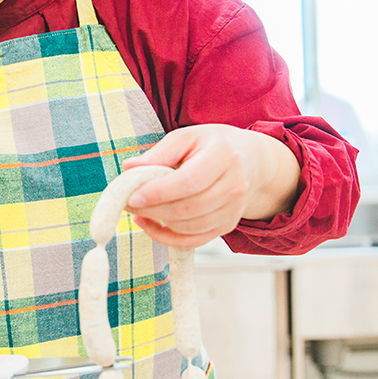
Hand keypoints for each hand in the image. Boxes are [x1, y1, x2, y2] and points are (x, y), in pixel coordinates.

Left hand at [120, 124, 299, 248]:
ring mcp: (233, 209)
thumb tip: (129, 168)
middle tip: (126, 203)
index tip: (132, 196)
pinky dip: (167, 237)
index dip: (159, 192)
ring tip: (136, 211)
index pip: (189, 181)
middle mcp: (235, 185)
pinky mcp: (227, 226)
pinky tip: (149, 224)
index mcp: (224, 156)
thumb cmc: (212, 145)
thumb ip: (158, 153)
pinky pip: (194, 241)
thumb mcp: (186, 137)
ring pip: (190, 227)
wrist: (251, 160)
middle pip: (189, 208)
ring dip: (157, 223)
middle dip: (153, 210)